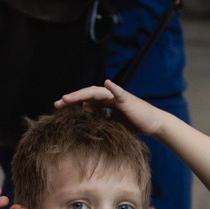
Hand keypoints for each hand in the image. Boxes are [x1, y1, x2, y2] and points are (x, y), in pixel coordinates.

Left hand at [54, 78, 172, 137]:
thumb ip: (100, 121)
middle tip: (57, 104)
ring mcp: (117, 97)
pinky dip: (113, 87)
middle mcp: (108, 97)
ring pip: (96, 92)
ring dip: (81, 94)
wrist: (152, 124)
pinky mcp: (127, 100)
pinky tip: (108, 83)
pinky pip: (119, 92)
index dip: (71, 103)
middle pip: (86, 95)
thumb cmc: (133, 125)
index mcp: (104, 102)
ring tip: (68, 98)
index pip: (84, 100)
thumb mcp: (112, 125)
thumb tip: (85, 121)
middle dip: (71, 98)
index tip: (57, 109)